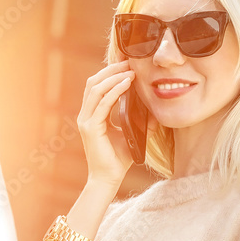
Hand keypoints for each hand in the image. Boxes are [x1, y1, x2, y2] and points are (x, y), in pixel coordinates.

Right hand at [76, 60, 141, 186]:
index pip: (97, 87)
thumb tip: (153, 111)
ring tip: (130, 70)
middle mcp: (85, 116)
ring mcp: (86, 121)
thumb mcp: (129, 134)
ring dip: (113, 77)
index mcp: (91, 115)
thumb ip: (137, 121)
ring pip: (96, 89)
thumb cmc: (118, 159)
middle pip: (93, 83)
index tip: (127, 63)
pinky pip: (103, 103)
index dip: (109, 73)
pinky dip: (115, 91)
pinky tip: (128, 84)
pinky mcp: (91, 128)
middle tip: (129, 61)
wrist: (108, 179)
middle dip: (111, 70)